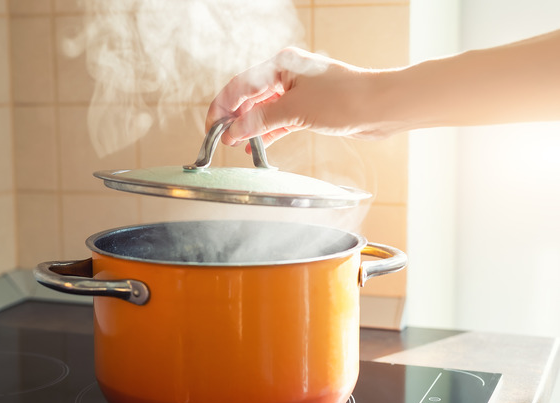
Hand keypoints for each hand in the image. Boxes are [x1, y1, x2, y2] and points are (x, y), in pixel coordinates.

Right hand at [205, 47, 383, 148]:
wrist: (380, 107)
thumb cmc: (345, 99)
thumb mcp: (295, 111)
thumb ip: (261, 121)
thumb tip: (233, 132)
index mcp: (281, 65)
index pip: (240, 85)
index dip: (223, 107)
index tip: (212, 127)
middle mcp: (287, 75)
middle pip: (249, 97)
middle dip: (234, 118)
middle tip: (220, 139)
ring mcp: (297, 93)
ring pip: (263, 110)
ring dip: (249, 127)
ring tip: (234, 145)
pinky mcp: (307, 109)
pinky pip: (278, 120)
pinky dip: (266, 132)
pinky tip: (255, 145)